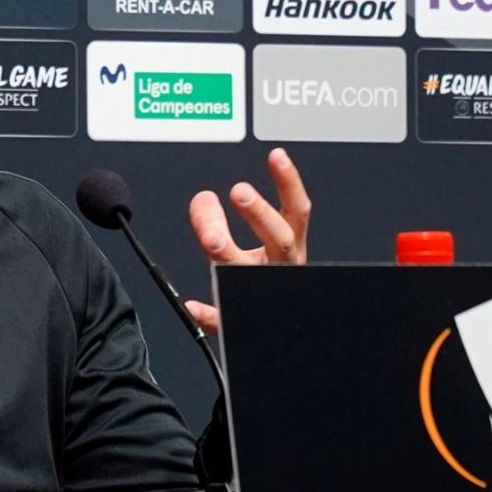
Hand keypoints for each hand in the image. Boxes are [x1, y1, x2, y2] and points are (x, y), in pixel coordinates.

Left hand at [183, 148, 310, 334]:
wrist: (276, 335)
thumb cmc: (263, 279)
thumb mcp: (253, 245)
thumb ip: (224, 219)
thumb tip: (202, 199)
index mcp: (288, 250)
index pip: (297, 212)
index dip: (290, 183)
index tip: (276, 156)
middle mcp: (281, 270)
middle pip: (280, 241)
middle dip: (261, 215)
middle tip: (239, 191)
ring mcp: (264, 295)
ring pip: (248, 275)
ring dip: (229, 253)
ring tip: (210, 236)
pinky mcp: (243, 322)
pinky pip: (226, 320)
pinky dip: (209, 314)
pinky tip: (194, 305)